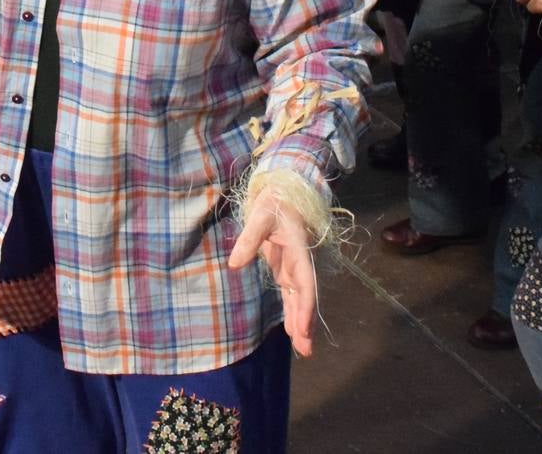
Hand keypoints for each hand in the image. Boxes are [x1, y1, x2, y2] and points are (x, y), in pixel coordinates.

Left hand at [225, 185, 317, 357]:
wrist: (282, 190)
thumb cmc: (274, 201)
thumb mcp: (260, 215)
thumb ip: (249, 239)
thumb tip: (235, 264)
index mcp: (298, 250)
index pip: (304, 283)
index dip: (305, 307)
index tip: (304, 328)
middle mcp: (299, 262)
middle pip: (304, 297)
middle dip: (305, 323)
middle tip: (306, 350)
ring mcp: (292, 266)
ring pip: (298, 298)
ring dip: (300, 322)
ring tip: (303, 348)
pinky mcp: (284, 266)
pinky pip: (290, 293)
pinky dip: (292, 311)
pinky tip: (292, 328)